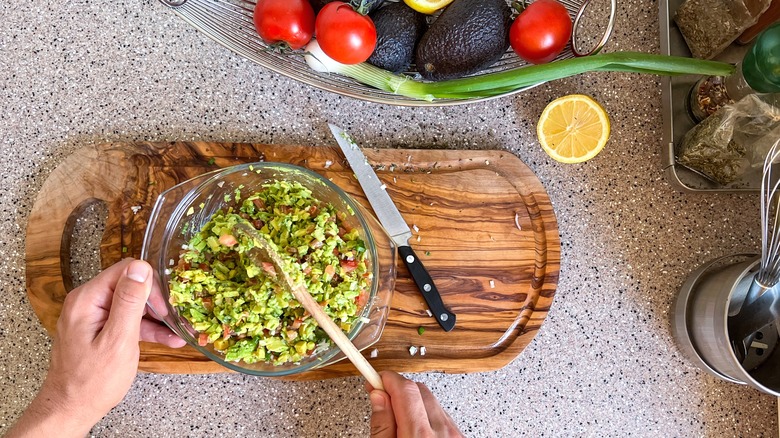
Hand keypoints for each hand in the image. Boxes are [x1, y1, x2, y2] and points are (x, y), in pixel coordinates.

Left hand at [7, 259, 185, 436]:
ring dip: (156, 318)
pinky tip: (167, 339)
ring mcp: (92, 315)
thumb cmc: (93, 381)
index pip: (126, 271)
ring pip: (131, 304)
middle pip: (130, 286)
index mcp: (88, 299)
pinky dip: (145, 328)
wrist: (71, 409)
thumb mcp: (118, 340)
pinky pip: (126, 320)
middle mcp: (87, 302)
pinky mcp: (99, 328)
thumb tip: (140, 267)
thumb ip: (129, 302)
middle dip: (156, 302)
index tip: (165, 306)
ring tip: (179, 333)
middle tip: (175, 321)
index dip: (150, 285)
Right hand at [366, 371, 463, 437]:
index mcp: (420, 436)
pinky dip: (427, 415)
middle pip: (419, 390)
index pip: (405, 389)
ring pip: (431, 400)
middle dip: (399, 391)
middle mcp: (443, 432)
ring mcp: (455, 434)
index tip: (375, 379)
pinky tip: (417, 430)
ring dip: (413, 403)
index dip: (388, 379)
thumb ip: (381, 426)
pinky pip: (442, 414)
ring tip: (400, 422)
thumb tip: (378, 396)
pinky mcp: (460, 436)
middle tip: (382, 401)